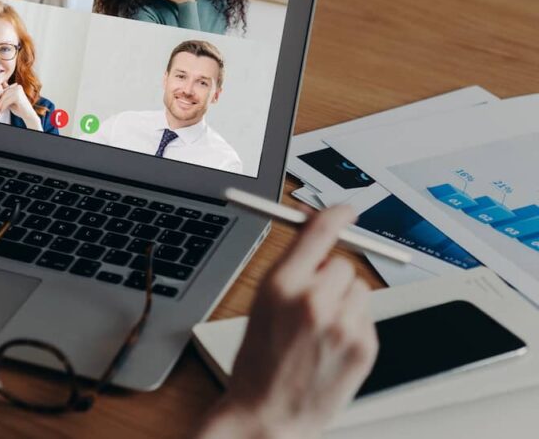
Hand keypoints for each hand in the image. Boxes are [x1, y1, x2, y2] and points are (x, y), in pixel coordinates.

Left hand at [0, 83, 41, 129]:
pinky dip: (1, 108)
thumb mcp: (10, 101)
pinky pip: (6, 102)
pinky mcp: (18, 96)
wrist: (28, 115)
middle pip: (2, 94)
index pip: (2, 91)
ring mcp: (18, 90)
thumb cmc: (19, 109)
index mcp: (15, 86)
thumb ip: (4, 96)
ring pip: (3, 98)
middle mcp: (17, 86)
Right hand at [197, 206, 377, 438]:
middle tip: (312, 300)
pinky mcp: (364, 346)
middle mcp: (314, 301)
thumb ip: (291, 267)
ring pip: (358, 288)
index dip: (335, 216)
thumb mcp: (261, 304)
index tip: (345, 210)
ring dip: (345, 300)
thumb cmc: (258, 363)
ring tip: (321, 328)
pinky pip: (367, 316)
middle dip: (331, 275)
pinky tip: (331, 345)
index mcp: (281, 285)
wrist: (269, 416)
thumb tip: (316, 230)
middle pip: (341, 262)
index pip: (319, 231)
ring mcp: (343, 325)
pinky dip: (353, 324)